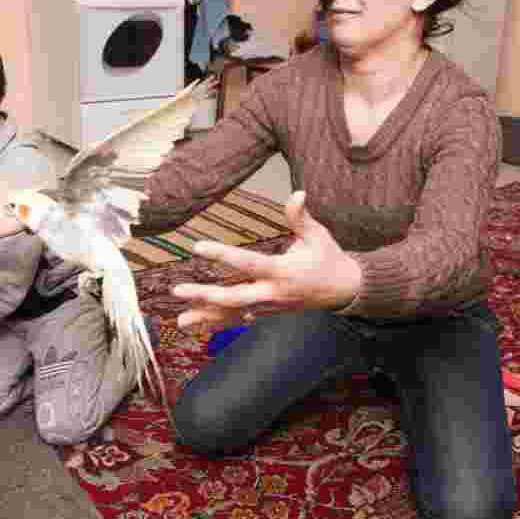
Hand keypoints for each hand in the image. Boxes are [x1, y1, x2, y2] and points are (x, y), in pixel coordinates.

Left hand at [172, 191, 362, 329]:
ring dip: (205, 316)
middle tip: (178, 290)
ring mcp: (269, 307)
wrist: (341, 290)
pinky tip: (195, 324)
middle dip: (205, 295)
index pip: (248, 263)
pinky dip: (217, 323)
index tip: (198, 247)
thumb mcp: (317, 235)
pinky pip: (238, 319)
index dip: (222, 255)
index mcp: (283, 271)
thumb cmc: (327, 258)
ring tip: (179, 320)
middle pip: (234, 297)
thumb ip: (300, 217)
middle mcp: (273, 293)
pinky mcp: (267, 313)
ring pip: (233, 313)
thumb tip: (297, 193)